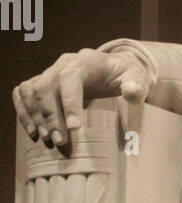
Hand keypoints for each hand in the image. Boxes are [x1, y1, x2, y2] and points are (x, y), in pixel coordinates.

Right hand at [12, 48, 152, 149]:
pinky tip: (32, 132)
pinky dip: (23, 111)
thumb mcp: (138, 79)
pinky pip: (23, 92)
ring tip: (46, 139)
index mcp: (87, 61)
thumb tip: (131, 92)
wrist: (116, 70)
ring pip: (32, 90)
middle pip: (46, 86)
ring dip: (35, 116)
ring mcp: (51, 72)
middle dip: (51, 116)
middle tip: (60, 141)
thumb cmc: (127, 76)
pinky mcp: (43, 82)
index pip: (70, 78)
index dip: (69, 102)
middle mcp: (64, 64)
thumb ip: (137, 86)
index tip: (75, 128)